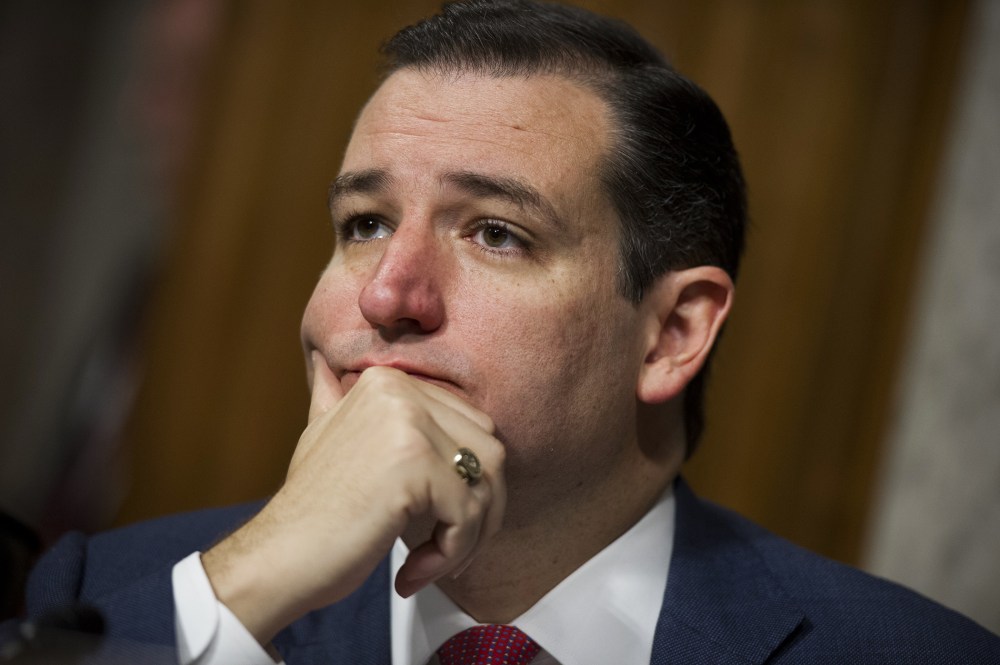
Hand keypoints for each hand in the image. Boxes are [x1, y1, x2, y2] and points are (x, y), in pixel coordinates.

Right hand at [202, 354, 505, 643]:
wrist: (277, 556)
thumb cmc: (311, 510)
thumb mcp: (322, 435)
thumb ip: (337, 398)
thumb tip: (324, 359)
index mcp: (388, 381)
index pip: (473, 427)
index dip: (471, 482)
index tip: (443, 523)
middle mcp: (400, 390)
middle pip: (490, 452)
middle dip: (482, 510)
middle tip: (450, 549)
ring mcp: (407, 424)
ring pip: (486, 484)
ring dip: (470, 536)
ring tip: (432, 564)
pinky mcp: (412, 465)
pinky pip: (467, 515)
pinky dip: (452, 553)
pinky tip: (413, 572)